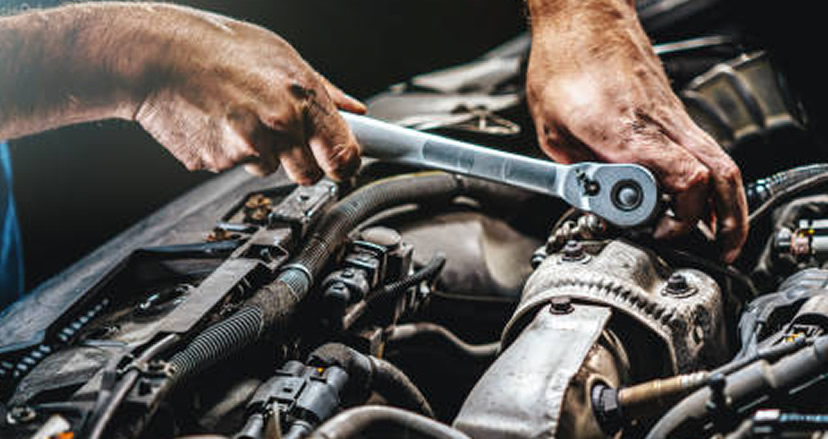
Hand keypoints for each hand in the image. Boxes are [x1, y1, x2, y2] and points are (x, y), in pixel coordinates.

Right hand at [0, 2, 363, 183]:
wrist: (156, 56)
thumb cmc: (217, 48)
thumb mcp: (282, 56)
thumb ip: (324, 90)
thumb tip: (354, 110)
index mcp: (302, 97)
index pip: (344, 154)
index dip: (346, 165)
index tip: (344, 167)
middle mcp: (280, 124)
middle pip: (309, 175)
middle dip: (301, 163)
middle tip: (280, 136)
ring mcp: (248, 147)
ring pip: (269, 170)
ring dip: (259, 153)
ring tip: (238, 115)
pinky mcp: (217, 162)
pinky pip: (234, 167)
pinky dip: (227, 151)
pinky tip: (216, 122)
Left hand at [525, 0, 747, 261]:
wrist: (583, 18)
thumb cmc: (565, 62)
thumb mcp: (550, 129)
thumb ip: (576, 171)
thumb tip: (594, 201)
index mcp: (626, 133)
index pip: (683, 180)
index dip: (678, 216)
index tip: (653, 231)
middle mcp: (659, 126)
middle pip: (717, 177)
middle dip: (724, 222)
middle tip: (716, 250)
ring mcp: (672, 117)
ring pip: (720, 163)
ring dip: (727, 205)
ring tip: (721, 237)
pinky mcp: (673, 112)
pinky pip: (706, 151)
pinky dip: (713, 182)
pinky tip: (700, 201)